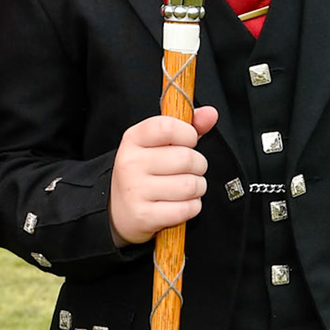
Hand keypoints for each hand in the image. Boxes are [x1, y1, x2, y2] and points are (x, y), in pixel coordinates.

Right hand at [109, 107, 218, 246]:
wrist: (118, 210)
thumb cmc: (144, 173)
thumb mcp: (158, 146)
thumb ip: (186, 128)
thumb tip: (211, 113)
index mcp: (133, 140)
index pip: (167, 127)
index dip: (188, 134)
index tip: (188, 142)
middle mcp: (130, 163)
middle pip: (186, 158)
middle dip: (198, 166)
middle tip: (189, 170)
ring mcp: (135, 190)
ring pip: (190, 185)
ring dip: (197, 188)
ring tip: (185, 188)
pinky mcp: (144, 215)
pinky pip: (187, 208)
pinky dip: (191, 207)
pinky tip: (179, 204)